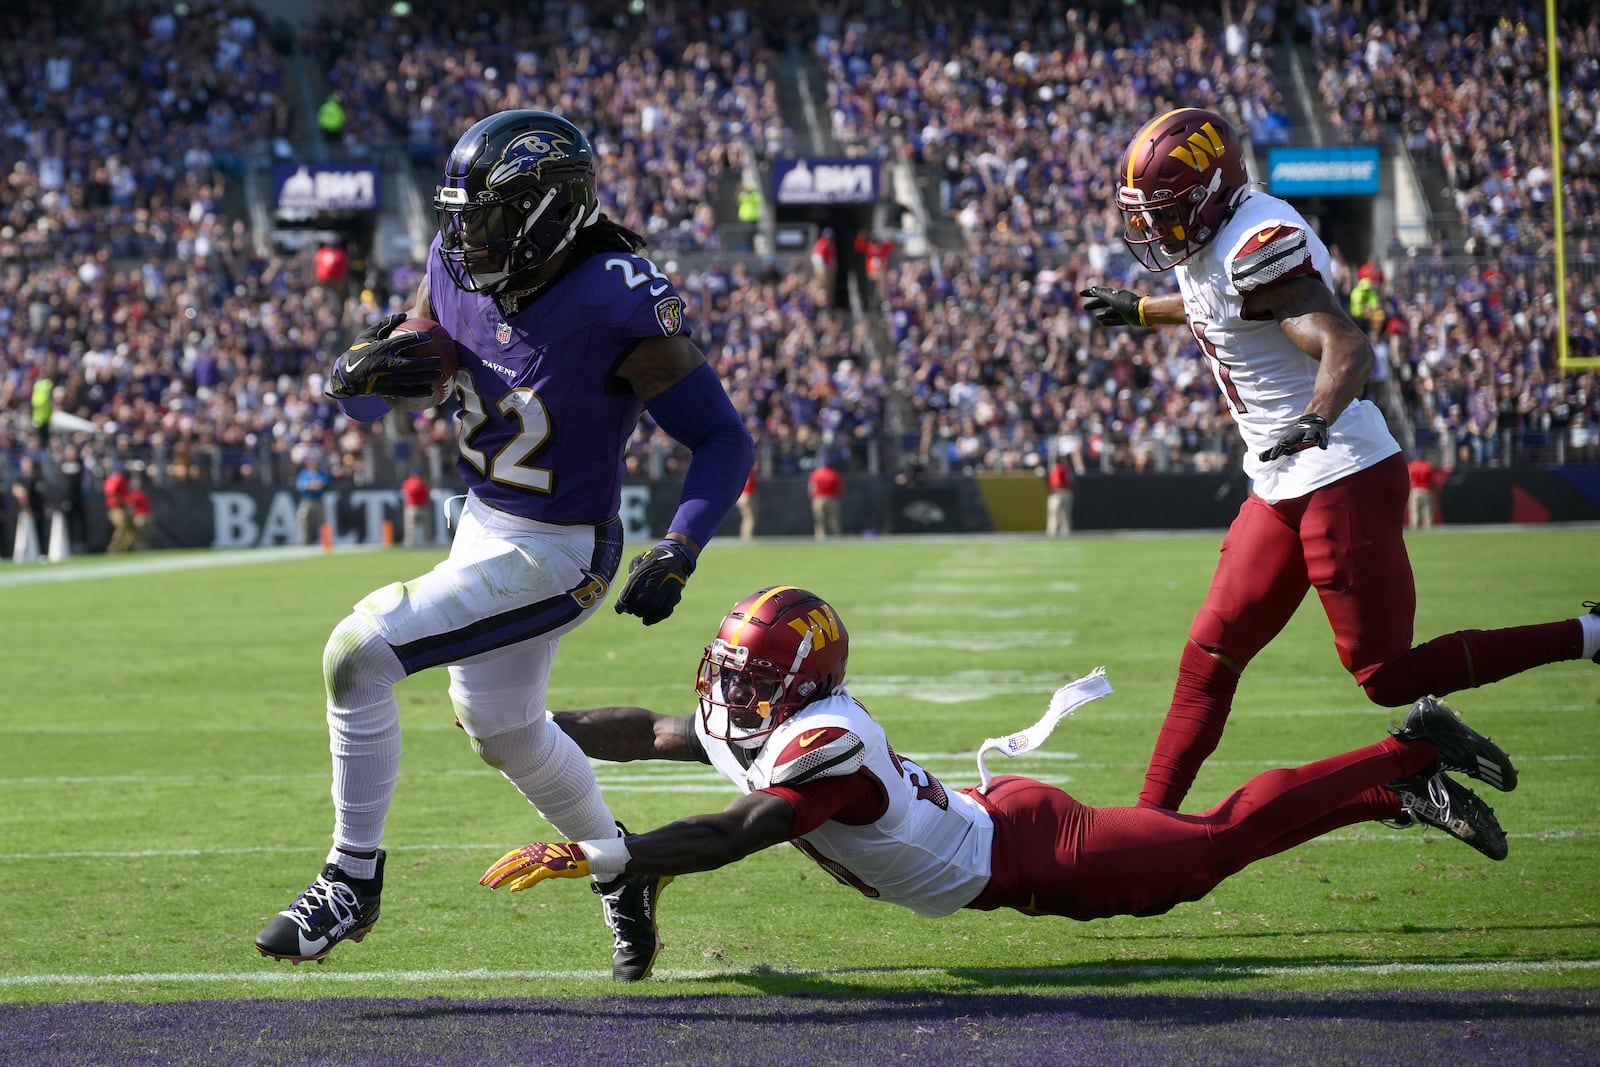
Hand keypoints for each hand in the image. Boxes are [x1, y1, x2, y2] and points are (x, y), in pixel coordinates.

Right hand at [326, 313, 440, 398]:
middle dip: (427, 363)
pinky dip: (418, 392)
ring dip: (425, 378)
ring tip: (438, 375)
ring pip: (409, 379)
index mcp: (381, 348)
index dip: (417, 338)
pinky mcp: (385, 389)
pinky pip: (404, 392)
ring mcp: (385, 378)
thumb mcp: (368, 335)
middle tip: (440, 361)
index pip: (401, 341)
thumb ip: (385, 324)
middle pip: (410, 364)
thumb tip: (403, 314)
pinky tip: (430, 391)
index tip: (429, 335)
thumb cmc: (359, 351)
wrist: (346, 375)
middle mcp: (384, 364)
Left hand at [480, 842, 590, 890]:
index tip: (485, 877)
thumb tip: (512, 887)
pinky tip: (515, 889)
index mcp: (532, 850)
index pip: (509, 858)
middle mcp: (535, 852)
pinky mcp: (551, 868)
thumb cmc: (563, 862)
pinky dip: (525, 882)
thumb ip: (528, 876)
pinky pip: (535, 875)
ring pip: (519, 868)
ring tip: (492, 886)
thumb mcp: (543, 869)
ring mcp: (543, 859)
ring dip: (504, 878)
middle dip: (494, 872)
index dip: (496, 867)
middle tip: (482, 882)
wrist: (585, 856)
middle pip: (510, 862)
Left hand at [613, 541, 695, 625]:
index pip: (633, 585)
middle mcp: (659, 577)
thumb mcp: (639, 561)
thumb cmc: (652, 561)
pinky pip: (666, 610)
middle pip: (643, 597)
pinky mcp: (676, 594)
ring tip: (638, 614)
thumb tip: (623, 599)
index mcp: (648, 567)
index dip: (624, 599)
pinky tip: (646, 621)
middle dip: (634, 607)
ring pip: (655, 605)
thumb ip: (631, 577)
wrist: (676, 557)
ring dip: (643, 613)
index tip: (618, 609)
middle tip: (629, 610)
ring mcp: (669, 586)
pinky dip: (655, 618)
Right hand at [1080, 286, 1145, 327]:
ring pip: (1111, 312)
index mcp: (1115, 295)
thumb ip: (1103, 294)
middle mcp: (1119, 302)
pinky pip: (1116, 320)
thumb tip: (1093, 289)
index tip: (1081, 294)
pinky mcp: (1127, 319)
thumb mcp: (1112, 298)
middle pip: (1104, 303)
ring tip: (1096, 316)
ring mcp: (1123, 311)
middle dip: (1095, 305)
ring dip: (1103, 314)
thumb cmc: (1126, 304)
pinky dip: (1109, 321)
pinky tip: (1103, 323)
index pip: (1100, 293)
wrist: (1142, 312)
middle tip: (1085, 307)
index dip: (1090, 293)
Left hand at [1258, 414, 1330, 460]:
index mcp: (1289, 438)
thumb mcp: (1286, 440)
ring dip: (1308, 437)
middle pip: (1292, 438)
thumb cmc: (1296, 434)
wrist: (1312, 417)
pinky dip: (1322, 442)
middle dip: (1288, 442)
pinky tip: (1322, 447)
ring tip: (1307, 440)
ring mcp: (1310, 432)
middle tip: (1284, 444)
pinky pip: (1322, 438)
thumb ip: (1276, 450)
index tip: (1268, 458)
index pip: (1280, 446)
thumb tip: (1260, 459)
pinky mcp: (1321, 433)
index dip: (1275, 451)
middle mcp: (1298, 434)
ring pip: (1309, 435)